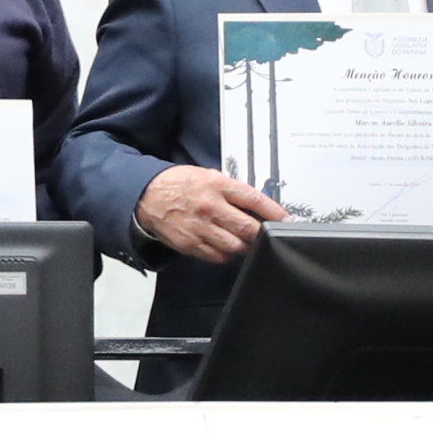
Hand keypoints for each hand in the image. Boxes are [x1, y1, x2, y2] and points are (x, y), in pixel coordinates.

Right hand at [136, 164, 288, 261]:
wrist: (147, 196)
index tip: (285, 220)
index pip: (255, 200)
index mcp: (217, 185)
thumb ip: (232, 190)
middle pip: (248, 228)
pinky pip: (218, 256)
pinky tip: (231, 250)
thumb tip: (257, 205)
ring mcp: (200, 228)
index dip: (274, 213)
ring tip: (251, 244)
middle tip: (270, 236)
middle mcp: (210, 207)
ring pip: (235, 246)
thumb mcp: (208, 176)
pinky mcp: (191, 244)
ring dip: (248, 248)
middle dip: (263, 235)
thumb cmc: (179, 184)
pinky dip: (229, 255)